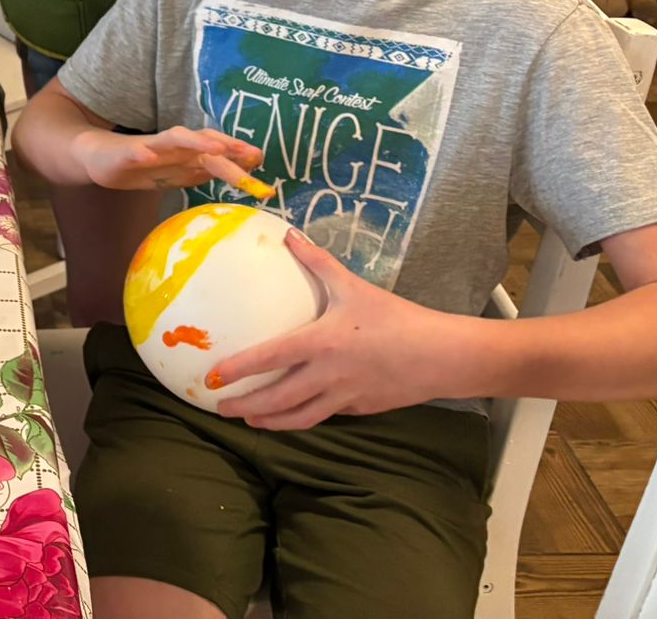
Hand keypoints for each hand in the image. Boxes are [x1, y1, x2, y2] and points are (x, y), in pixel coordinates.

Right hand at [70, 123, 263, 192]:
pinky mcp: (123, 153)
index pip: (217, 152)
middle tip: (252, 157)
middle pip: (203, 145)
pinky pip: (133, 152)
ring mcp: (147, 147)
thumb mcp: (174, 174)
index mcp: (184, 154)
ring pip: (174, 141)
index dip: (238, 156)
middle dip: (227, 150)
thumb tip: (240, 171)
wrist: (94, 156)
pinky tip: (148, 155)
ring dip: (195, 143)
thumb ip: (202, 171)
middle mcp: (171, 146)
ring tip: (215, 148)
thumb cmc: (138, 166)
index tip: (262, 160)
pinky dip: (142, 152)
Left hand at [210, 231, 461, 428]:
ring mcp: (344, 397)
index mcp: (320, 343)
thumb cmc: (396, 318)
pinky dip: (305, 416)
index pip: (269, 359)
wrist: (442, 355)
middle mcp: (327, 375)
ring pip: (300, 417)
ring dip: (271, 421)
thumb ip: (318, 261)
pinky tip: (294, 414)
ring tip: (251, 421)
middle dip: (246, 406)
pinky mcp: (361, 409)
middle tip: (221, 408)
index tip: (213, 377)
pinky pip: (327, 414)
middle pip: (278, 399)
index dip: (239, 370)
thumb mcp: (353, 286)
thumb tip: (289, 235)